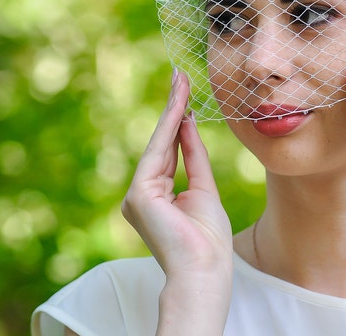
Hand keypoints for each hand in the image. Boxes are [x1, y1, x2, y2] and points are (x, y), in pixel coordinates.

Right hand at [122, 71, 232, 281]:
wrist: (206, 269)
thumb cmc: (209, 237)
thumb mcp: (204, 187)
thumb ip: (194, 155)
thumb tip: (188, 122)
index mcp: (157, 194)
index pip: (169, 149)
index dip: (177, 120)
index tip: (185, 93)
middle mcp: (142, 192)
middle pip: (161, 142)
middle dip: (173, 107)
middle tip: (180, 76)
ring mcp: (137, 194)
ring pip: (159, 143)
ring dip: (172, 109)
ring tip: (181, 80)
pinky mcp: (139, 195)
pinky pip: (159, 153)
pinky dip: (170, 127)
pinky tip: (180, 104)